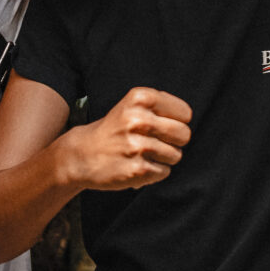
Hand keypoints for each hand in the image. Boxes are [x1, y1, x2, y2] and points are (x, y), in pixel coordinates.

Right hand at [60, 87, 190, 189]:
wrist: (82, 154)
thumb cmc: (114, 130)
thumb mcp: (132, 106)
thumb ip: (161, 106)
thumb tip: (187, 119)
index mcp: (140, 98)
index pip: (185, 113)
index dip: (177, 122)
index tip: (161, 125)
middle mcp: (138, 119)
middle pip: (184, 134)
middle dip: (176, 142)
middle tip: (157, 142)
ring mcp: (137, 146)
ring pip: (176, 155)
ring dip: (163, 158)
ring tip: (143, 154)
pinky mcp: (137, 169)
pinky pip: (164, 172)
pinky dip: (154, 172)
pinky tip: (137, 165)